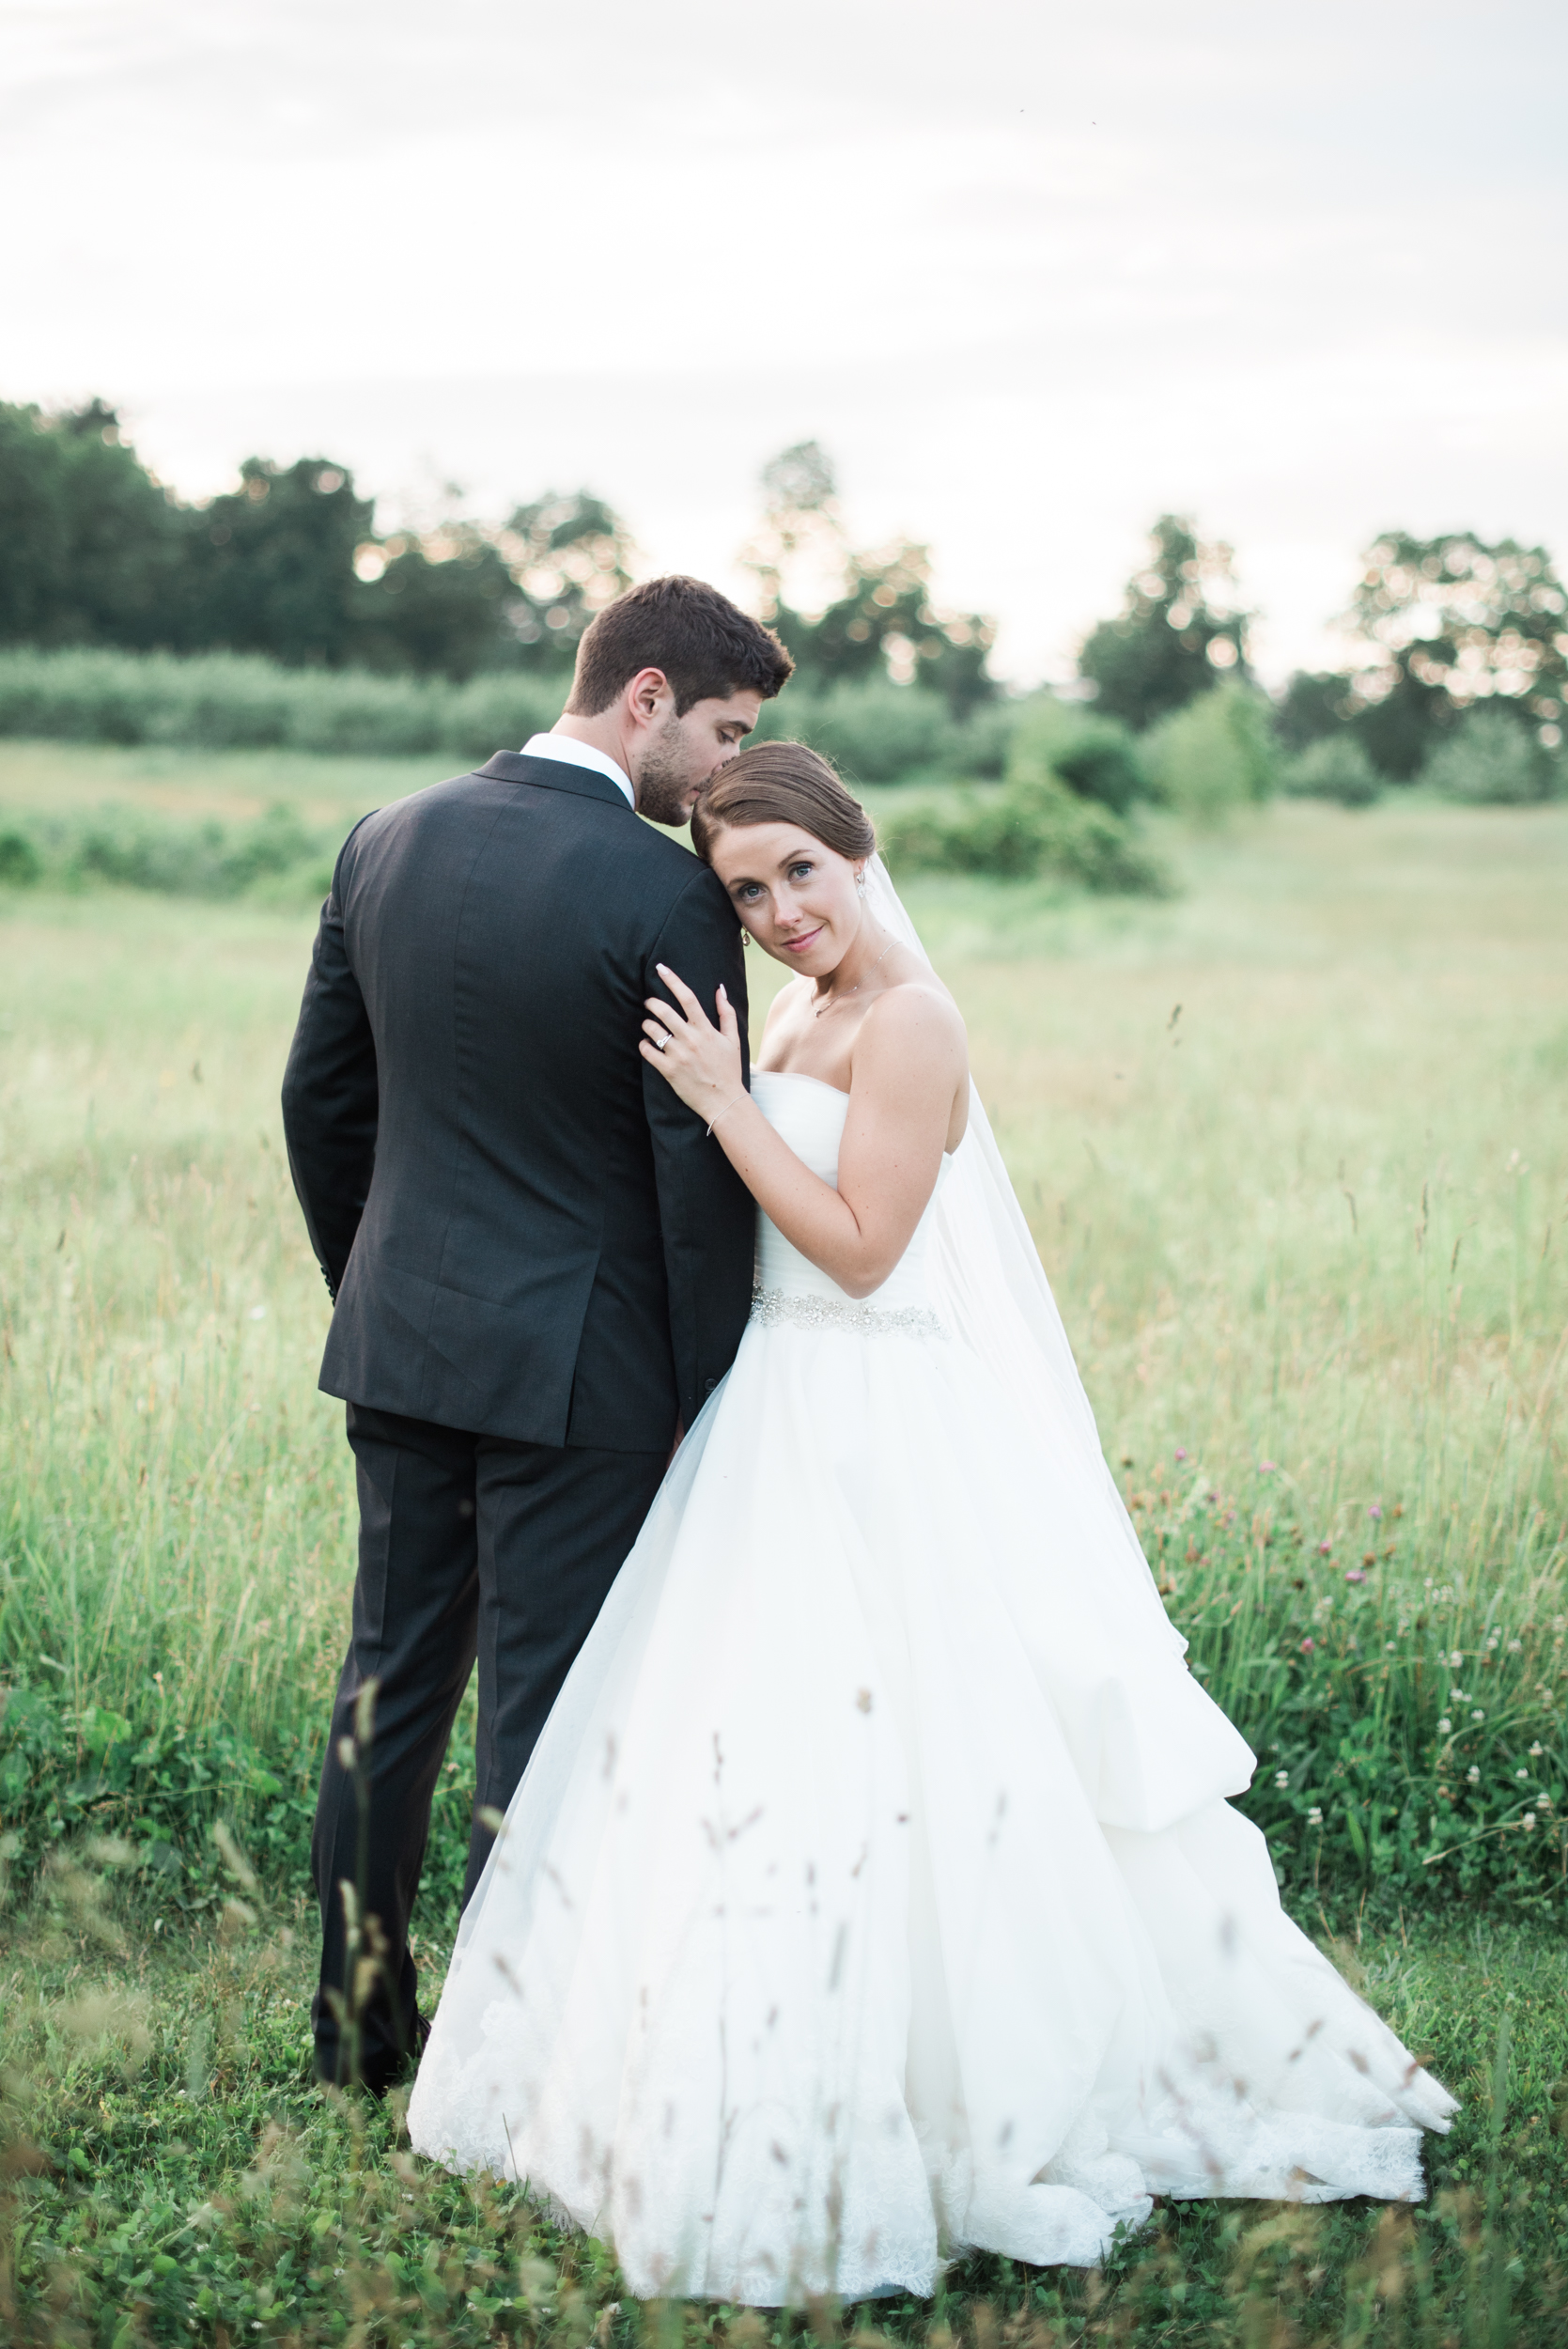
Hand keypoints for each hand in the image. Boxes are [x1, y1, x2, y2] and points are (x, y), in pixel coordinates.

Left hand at [640, 964, 744, 1129]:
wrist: (724, 1101)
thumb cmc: (729, 1069)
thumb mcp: (733, 1039)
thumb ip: (726, 1013)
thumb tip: (720, 989)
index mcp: (706, 1030)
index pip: (688, 998)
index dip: (673, 980)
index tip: (661, 968)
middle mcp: (691, 1040)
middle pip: (664, 1011)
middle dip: (652, 1002)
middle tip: (649, 1002)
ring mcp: (678, 1055)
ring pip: (653, 1030)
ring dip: (647, 1023)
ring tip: (648, 1025)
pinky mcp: (669, 1070)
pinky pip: (648, 1051)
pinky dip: (644, 1044)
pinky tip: (647, 1043)